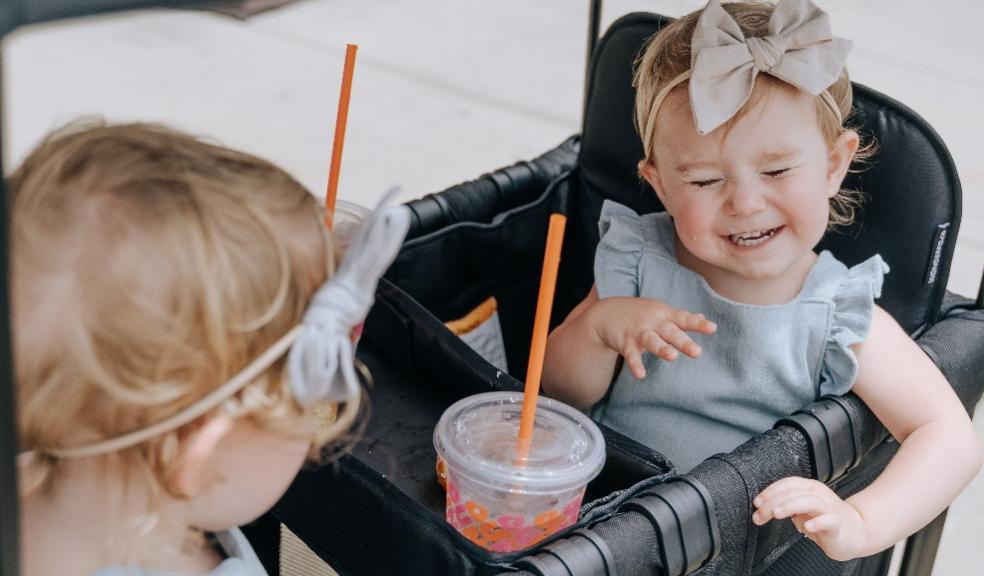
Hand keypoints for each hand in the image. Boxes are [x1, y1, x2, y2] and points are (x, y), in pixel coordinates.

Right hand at [590, 297, 715, 378]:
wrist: (606, 313)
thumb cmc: (639, 313)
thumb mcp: (659, 311)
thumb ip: (680, 317)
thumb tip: (702, 316)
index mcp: (664, 315)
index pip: (684, 319)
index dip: (698, 323)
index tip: (712, 328)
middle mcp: (653, 322)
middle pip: (670, 331)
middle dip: (683, 341)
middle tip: (697, 352)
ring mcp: (638, 332)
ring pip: (651, 340)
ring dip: (661, 348)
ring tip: (672, 356)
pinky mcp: (625, 343)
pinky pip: (631, 355)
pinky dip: (635, 364)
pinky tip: (641, 375)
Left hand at [753, 477, 867, 560]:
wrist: (856, 532)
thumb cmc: (825, 520)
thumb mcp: (802, 510)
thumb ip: (786, 505)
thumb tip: (762, 506)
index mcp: (810, 488)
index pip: (787, 483)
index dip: (770, 491)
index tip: (756, 503)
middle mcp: (819, 495)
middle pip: (793, 492)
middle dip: (772, 503)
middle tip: (759, 515)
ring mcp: (830, 509)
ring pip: (809, 501)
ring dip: (790, 506)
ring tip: (776, 513)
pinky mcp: (838, 524)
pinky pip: (829, 520)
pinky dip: (817, 522)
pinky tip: (807, 527)